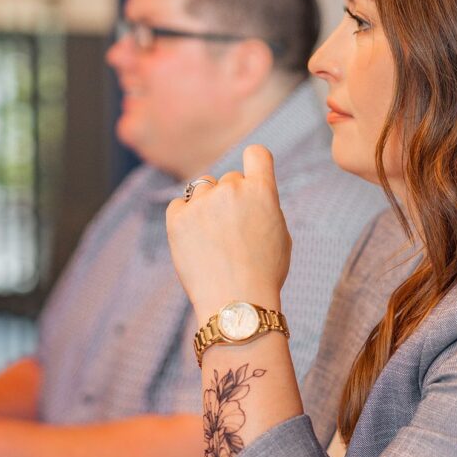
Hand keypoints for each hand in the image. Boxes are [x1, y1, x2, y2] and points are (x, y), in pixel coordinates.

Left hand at [166, 145, 290, 321]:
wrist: (236, 303)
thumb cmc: (264, 274)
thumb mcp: (279, 235)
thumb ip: (264, 206)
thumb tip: (250, 194)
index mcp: (262, 191)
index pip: (257, 153)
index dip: (254, 163)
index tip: (252, 176)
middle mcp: (231, 189)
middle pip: (229, 179)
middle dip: (232, 198)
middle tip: (234, 231)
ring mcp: (202, 203)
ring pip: (203, 189)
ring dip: (208, 206)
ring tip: (215, 240)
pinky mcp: (177, 218)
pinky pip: (179, 205)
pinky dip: (186, 218)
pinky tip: (196, 241)